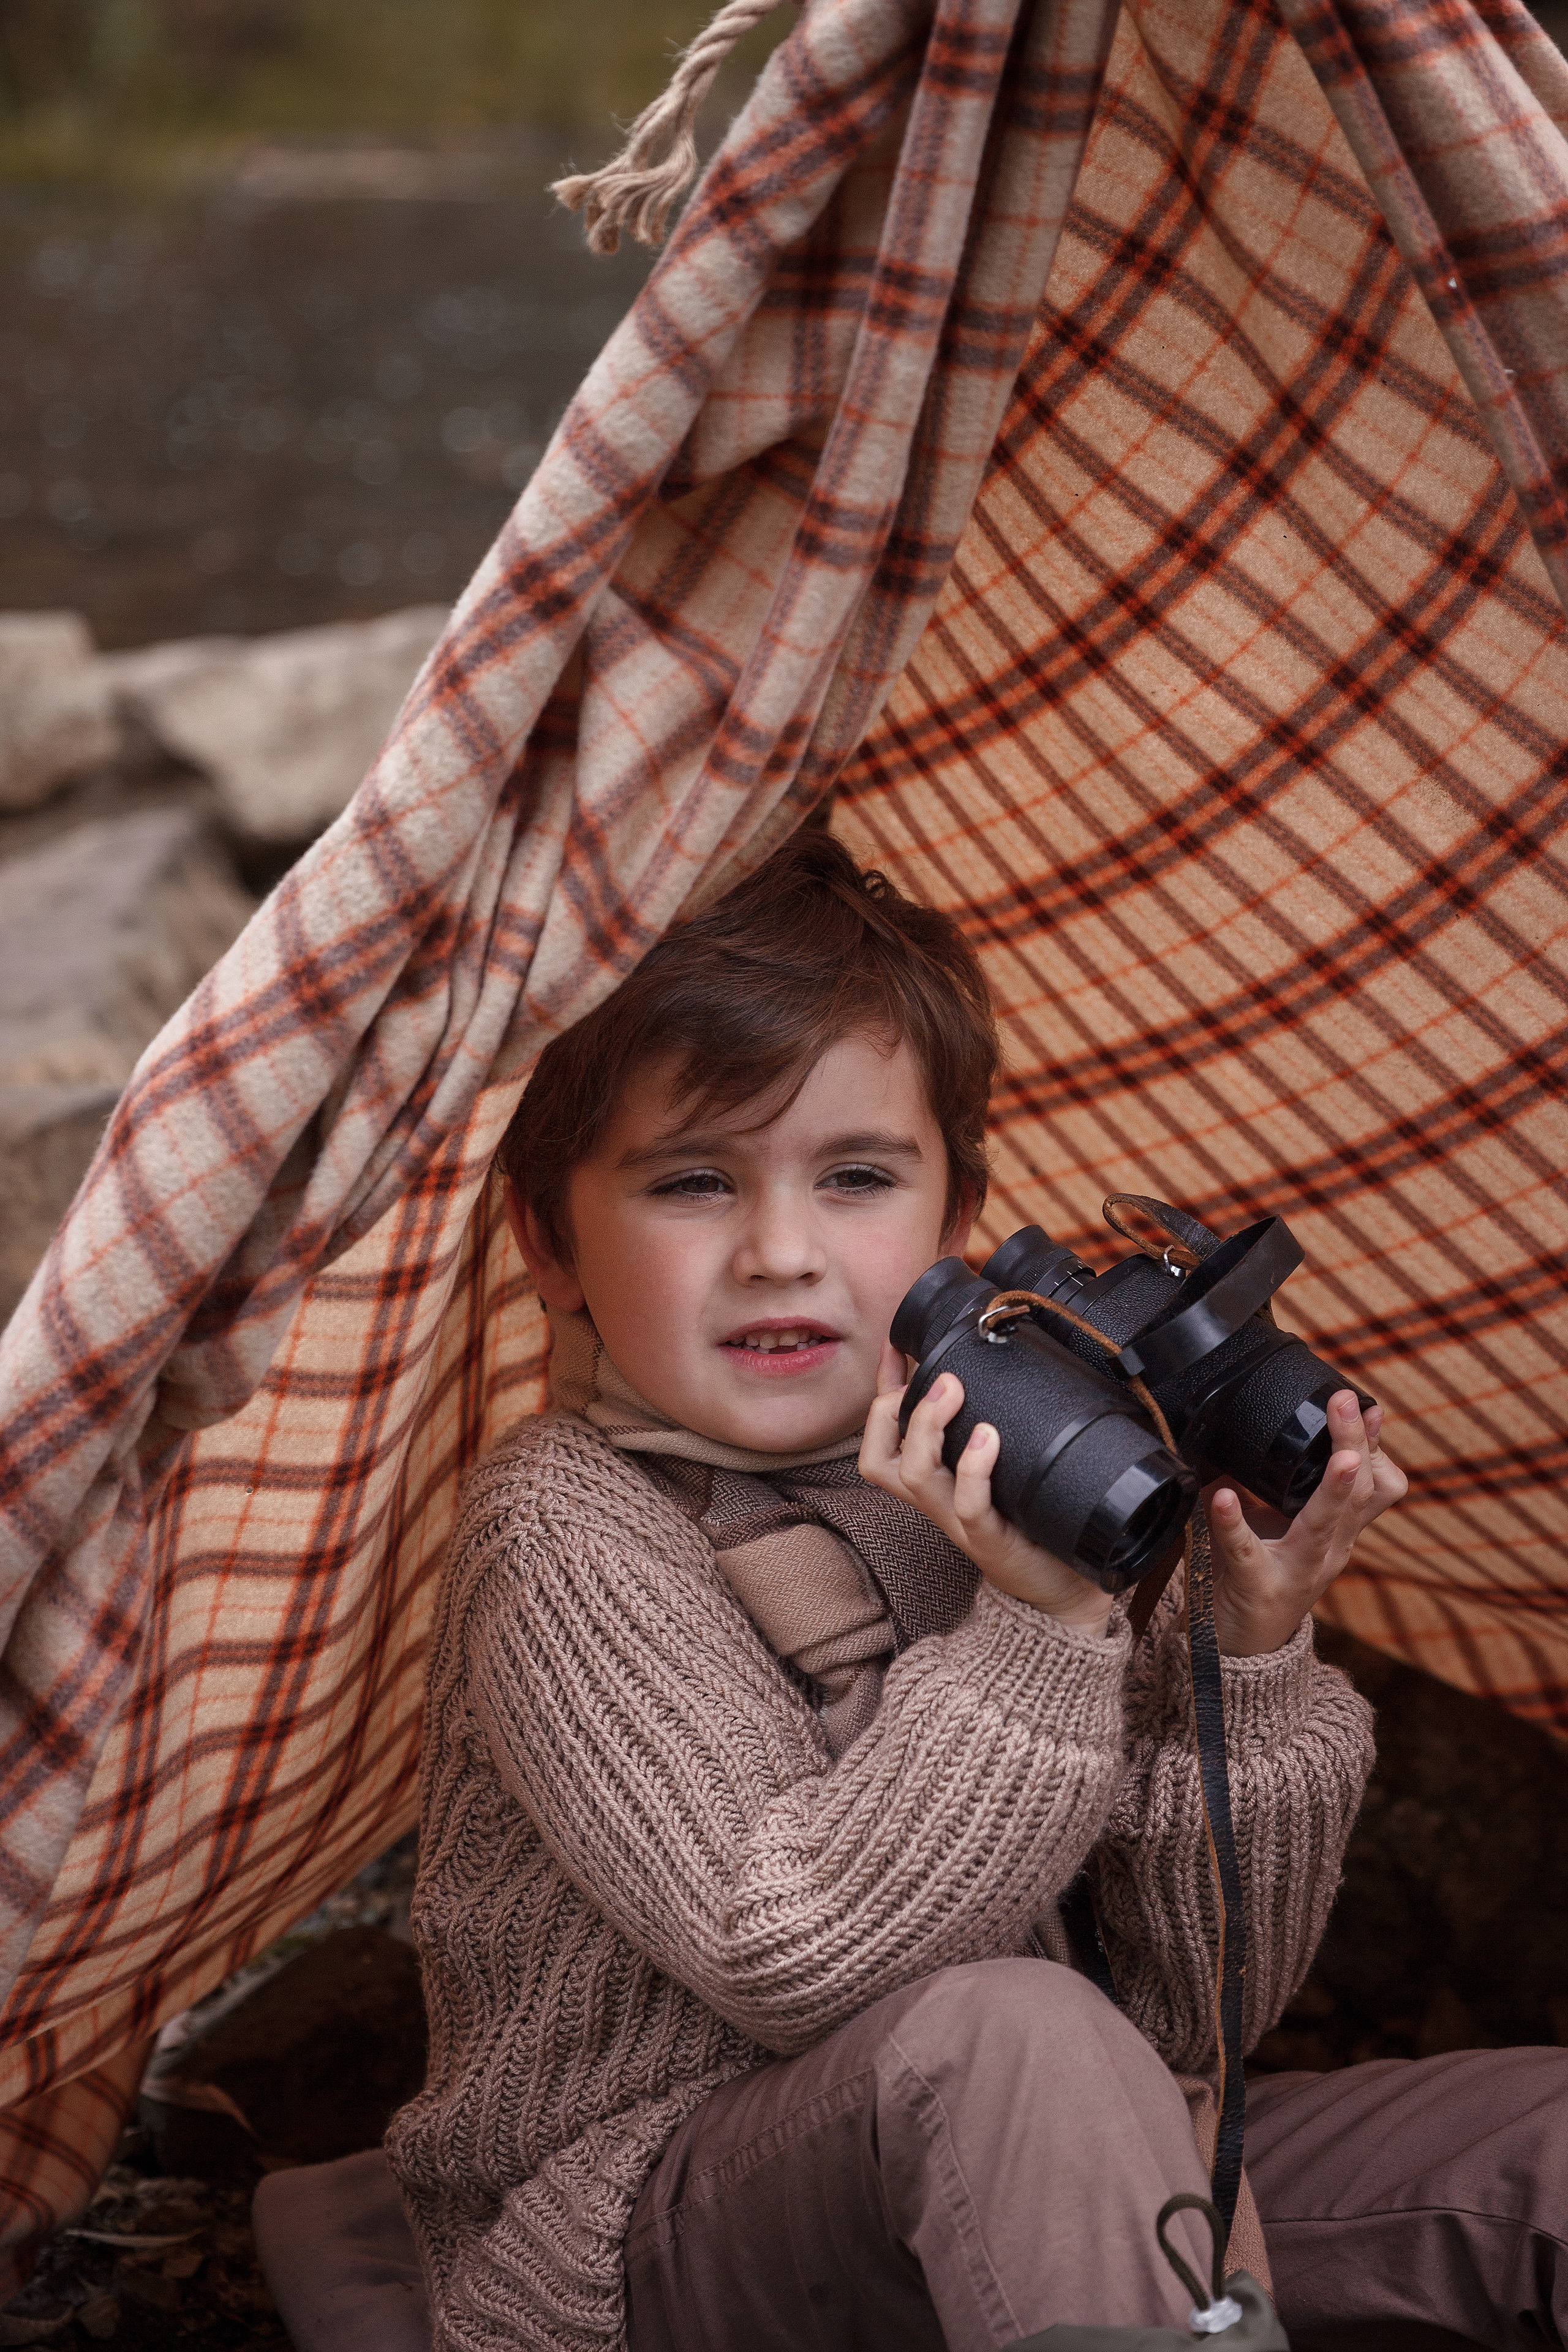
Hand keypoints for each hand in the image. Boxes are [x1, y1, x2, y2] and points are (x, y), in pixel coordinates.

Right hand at [859, 1343, 1115, 1634]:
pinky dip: (973, 1470)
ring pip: (914, 1476)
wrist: (1063, 1588)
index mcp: (933, 1479)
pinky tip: (987, 1437)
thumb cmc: (1032, 1522)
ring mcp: (958, 1521)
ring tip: (953, 1390)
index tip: (897, 1343)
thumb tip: (995, 1370)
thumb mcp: (1003, 1466)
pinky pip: (969, 1506)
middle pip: (879, 1459)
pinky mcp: (990, 1541)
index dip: (882, 1388)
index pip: (883, 1433)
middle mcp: (936, 1500)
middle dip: (893, 1410)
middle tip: (937, 1376)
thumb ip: (989, 1426)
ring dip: (927, 1428)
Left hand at [1208, 1391, 1406, 1655]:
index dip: (1374, 1447)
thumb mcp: (1290, 1529)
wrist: (1243, 1649)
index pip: (1373, 1488)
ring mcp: (1296, 1572)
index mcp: (1339, 1534)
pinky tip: (1221, 1497)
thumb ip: (1294, 1486)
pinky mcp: (1255, 1587)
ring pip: (1322, 1526)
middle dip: (1356, 1446)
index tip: (1370, 1406)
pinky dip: (1233, 1523)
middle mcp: (1329, 1552)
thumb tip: (1286, 1426)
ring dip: (1332, 1487)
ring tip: (1338, 1455)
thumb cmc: (1264, 1575)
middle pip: (1357, 1497)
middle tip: (1349, 1402)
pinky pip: (1244, 1552)